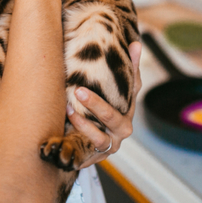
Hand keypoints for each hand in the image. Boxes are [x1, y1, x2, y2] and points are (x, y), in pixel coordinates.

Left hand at [66, 41, 142, 168]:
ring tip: (68, 111)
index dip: (110, 90)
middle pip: (111, 118)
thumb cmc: (109, 107)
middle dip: (95, 104)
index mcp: (128, 110)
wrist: (97, 137)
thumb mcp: (120, 89)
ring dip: (83, 124)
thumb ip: (129, 68)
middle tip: (77, 92)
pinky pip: (87, 154)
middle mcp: (121, 130)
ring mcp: (109, 146)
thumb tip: (137, 44)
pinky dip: (76, 146)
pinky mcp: (96, 158)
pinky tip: (64, 135)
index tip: (86, 84)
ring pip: (99, 138)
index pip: (126, 97)